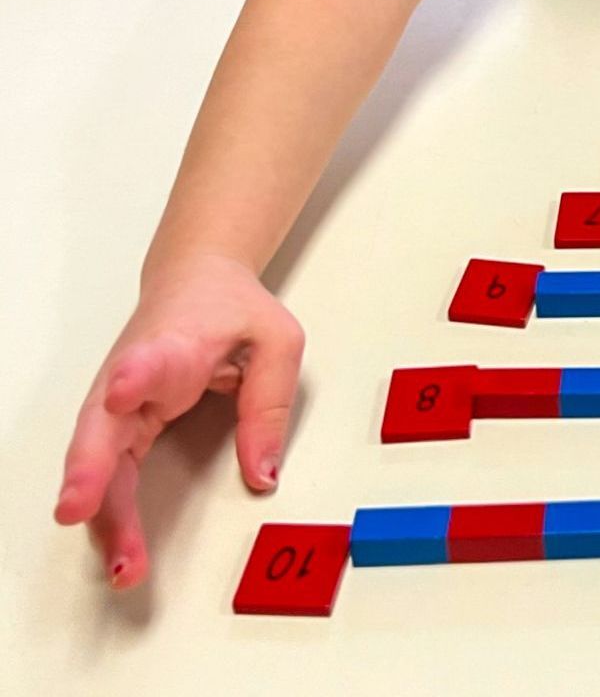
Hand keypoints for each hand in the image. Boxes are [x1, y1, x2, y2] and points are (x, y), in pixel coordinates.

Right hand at [54, 251, 304, 589]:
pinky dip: (112, 516)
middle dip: (89, 472)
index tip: (121, 390)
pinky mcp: (118, 426)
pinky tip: (120, 554)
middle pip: (102, 426)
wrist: (196, 279)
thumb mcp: (276, 340)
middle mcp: (133, 376)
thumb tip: (263, 473)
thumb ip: (269, 403)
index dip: (134, 377)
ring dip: (105, 517)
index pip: (149, 359)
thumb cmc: (232, 307)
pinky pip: (110, 477)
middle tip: (78, 510)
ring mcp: (117, 404)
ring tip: (124, 567)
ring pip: (99, 465)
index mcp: (173, 343)